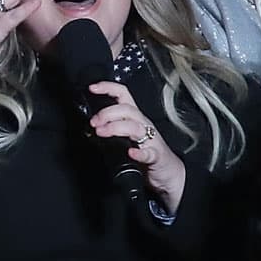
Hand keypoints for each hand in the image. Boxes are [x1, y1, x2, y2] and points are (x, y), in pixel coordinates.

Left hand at [87, 81, 186, 214]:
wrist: (169, 172)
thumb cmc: (146, 152)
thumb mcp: (126, 137)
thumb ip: (111, 130)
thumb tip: (91, 128)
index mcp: (134, 118)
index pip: (123, 94)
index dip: (108, 87)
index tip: (92, 88)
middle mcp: (143, 125)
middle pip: (127, 109)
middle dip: (107, 113)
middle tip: (94, 123)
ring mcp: (151, 140)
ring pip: (135, 127)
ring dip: (116, 127)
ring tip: (102, 132)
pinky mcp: (157, 157)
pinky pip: (150, 153)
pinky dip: (140, 153)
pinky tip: (132, 153)